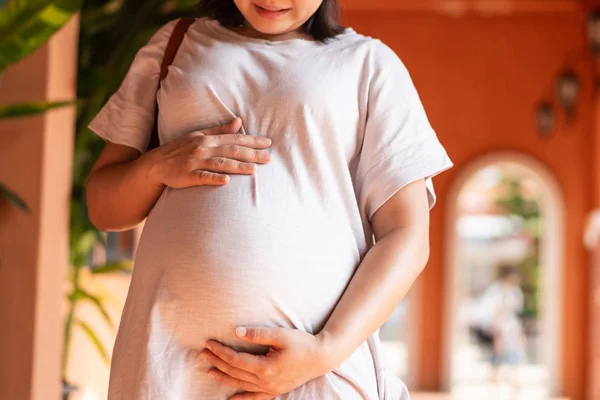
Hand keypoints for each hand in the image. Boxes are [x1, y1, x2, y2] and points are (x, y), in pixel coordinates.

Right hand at [147, 118, 271, 187]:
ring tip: (253, 170)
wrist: (155, 165)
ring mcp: (194, 162)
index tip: (268, 143)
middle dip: (251, 154)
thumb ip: (220, 130)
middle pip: (231, 150)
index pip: (234, 139)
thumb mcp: (199, 136)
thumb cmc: (180, 150)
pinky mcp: (187, 175)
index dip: (251, 141)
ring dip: (237, 166)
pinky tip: (226, 181)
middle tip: (269, 158)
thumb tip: (239, 121)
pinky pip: (202, 177)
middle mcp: (202, 148)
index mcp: (207, 139)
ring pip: (220, 163)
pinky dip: (214, 178)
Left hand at [196, 327, 334, 399]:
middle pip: (235, 372)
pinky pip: (255, 397)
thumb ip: (258, 334)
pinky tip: (231, 398)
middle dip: (218, 362)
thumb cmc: (302, 343)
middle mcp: (266, 381)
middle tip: (203, 354)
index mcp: (266, 367)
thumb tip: (237, 332)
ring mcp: (271, 388)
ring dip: (224, 378)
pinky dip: (242, 398)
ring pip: (241, 385)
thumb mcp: (281, 335)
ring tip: (210, 371)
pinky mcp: (276, 390)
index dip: (220, 352)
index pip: (235, 360)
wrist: (321, 358)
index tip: (209, 344)